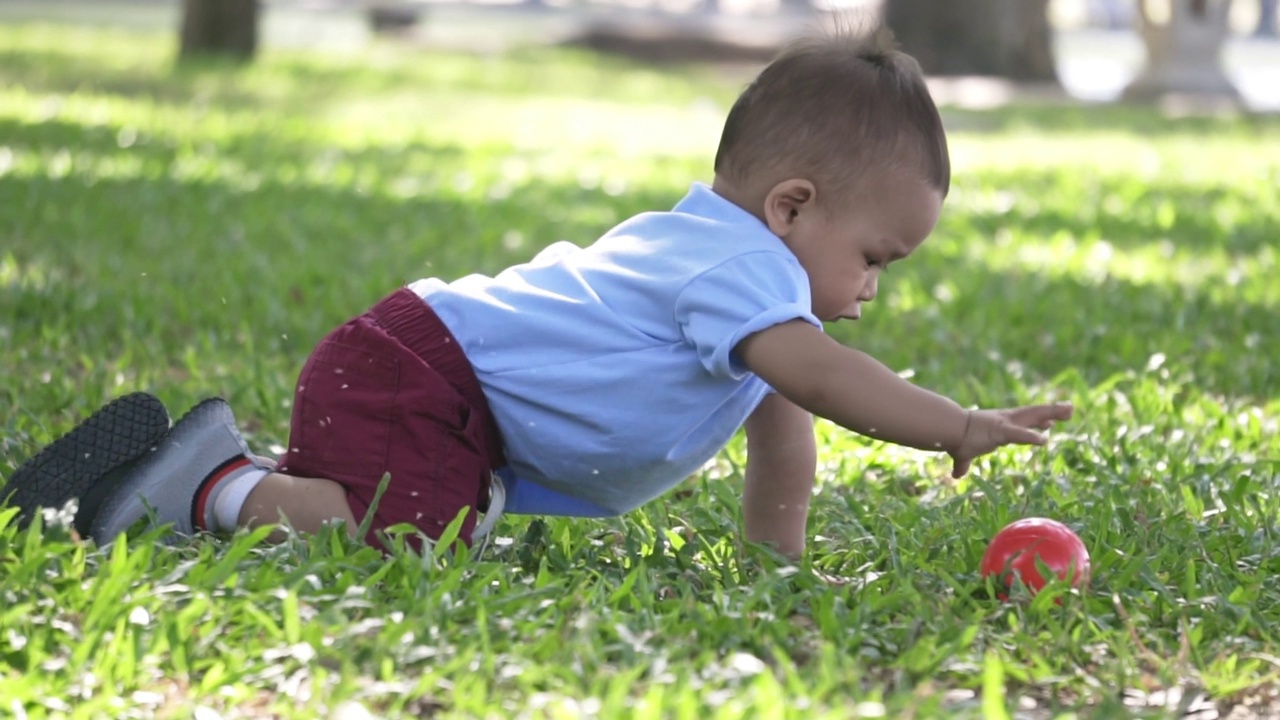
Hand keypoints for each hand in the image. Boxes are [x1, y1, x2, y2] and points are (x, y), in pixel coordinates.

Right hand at [948, 402, 1072, 477]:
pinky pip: (1019, 434)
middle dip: (1052, 412)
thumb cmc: (955, 439)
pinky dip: (1031, 436)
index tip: (1051, 422)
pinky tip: (1044, 440)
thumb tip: (956, 475)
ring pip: (1033, 417)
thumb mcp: (962, 453)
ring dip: (1052, 414)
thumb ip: (962, 464)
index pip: (1022, 422)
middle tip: (1070, 408)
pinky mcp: (1000, 431)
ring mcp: (1005, 424)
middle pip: (1033, 414)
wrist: (948, 430)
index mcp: (998, 424)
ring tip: (1070, 410)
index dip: (1037, 422)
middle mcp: (1005, 420)